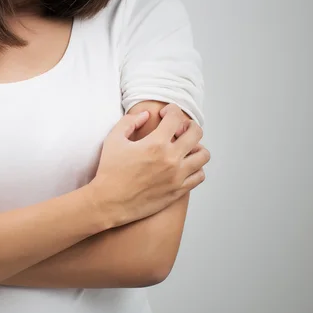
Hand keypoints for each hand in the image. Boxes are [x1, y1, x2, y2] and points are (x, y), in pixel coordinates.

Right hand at [89, 104, 209, 226]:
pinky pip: (199, 176)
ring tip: (185, 148)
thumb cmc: (109, 171)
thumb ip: (129, 122)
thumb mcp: (113, 140)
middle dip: (189, 125)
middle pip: (196, 133)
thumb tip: (146, 114)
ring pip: (203, 155)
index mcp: (155, 144)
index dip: (172, 110)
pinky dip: (195, 168)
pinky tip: (184, 166)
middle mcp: (171, 159)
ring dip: (196, 147)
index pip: (176, 117)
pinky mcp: (178, 191)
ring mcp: (177, 176)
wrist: (109, 202)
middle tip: (179, 128)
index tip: (165, 113)